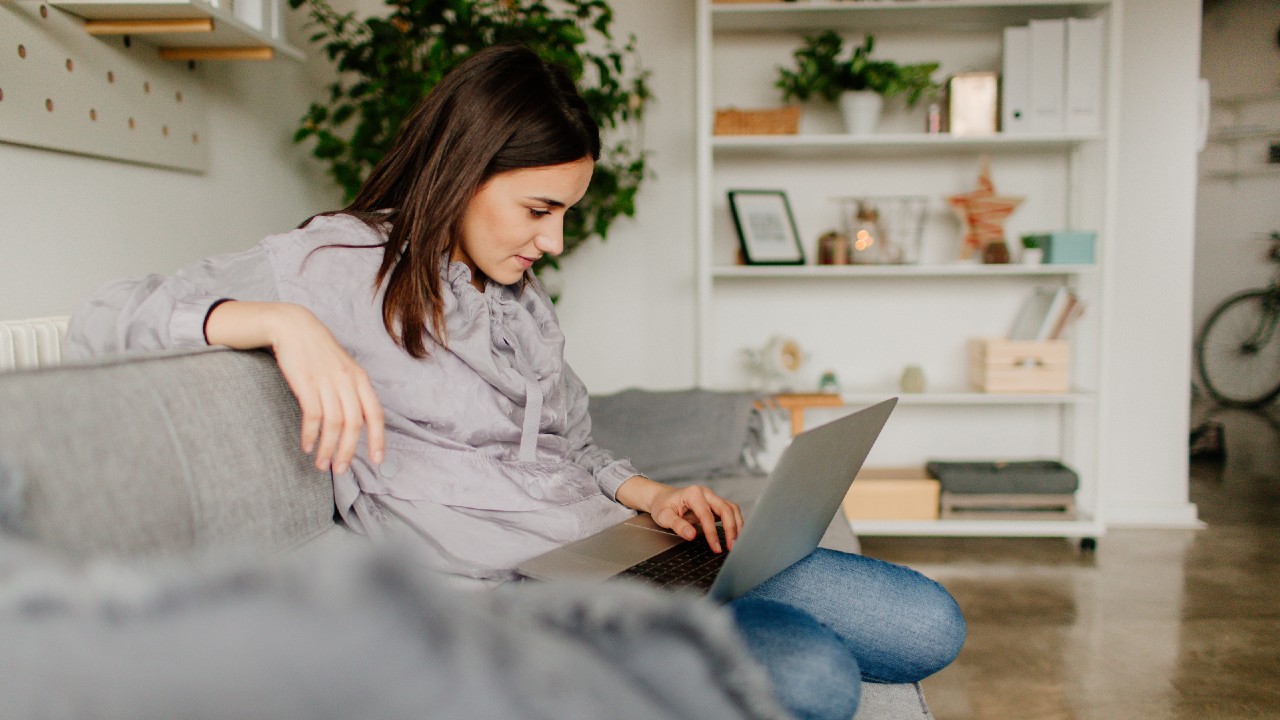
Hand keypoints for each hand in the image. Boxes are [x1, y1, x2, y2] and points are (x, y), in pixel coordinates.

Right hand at [205, 301, 385, 473]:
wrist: (293, 326)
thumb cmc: (318, 352)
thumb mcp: (343, 368)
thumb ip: (351, 391)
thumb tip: (356, 423)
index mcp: (360, 379)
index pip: (375, 414)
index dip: (377, 439)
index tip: (376, 460)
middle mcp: (348, 381)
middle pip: (354, 424)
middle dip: (348, 451)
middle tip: (340, 470)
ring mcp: (327, 381)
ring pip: (333, 424)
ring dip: (328, 448)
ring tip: (321, 464)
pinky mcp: (306, 383)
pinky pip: (313, 416)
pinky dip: (311, 435)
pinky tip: (307, 446)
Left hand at [615, 476, 742, 553]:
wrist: (662, 498)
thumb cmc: (662, 506)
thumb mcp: (664, 516)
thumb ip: (678, 526)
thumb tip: (692, 535)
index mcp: (693, 494)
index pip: (707, 515)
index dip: (713, 533)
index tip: (716, 547)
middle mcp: (706, 493)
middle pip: (726, 508)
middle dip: (731, 528)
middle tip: (731, 547)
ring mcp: (712, 497)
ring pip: (732, 509)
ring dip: (737, 525)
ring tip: (736, 543)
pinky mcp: (715, 504)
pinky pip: (730, 511)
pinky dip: (735, 522)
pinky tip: (735, 535)